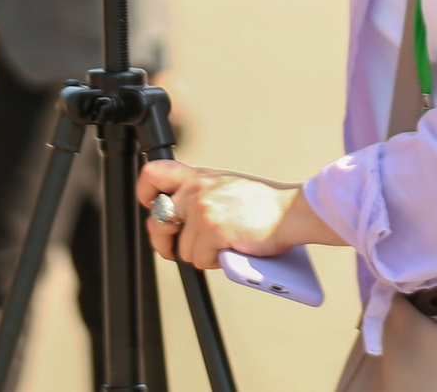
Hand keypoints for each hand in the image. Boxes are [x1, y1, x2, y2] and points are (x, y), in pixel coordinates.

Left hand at [135, 159, 340, 268]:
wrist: (291, 212)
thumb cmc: (264, 205)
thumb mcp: (226, 186)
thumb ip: (201, 194)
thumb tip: (177, 221)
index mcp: (199, 176)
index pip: (154, 173)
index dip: (145, 192)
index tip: (151, 205)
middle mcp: (196, 189)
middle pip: (156, 220)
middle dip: (163, 241)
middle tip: (172, 248)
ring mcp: (203, 209)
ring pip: (181, 248)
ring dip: (200, 254)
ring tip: (224, 244)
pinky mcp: (212, 230)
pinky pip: (199, 260)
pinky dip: (215, 262)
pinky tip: (231, 250)